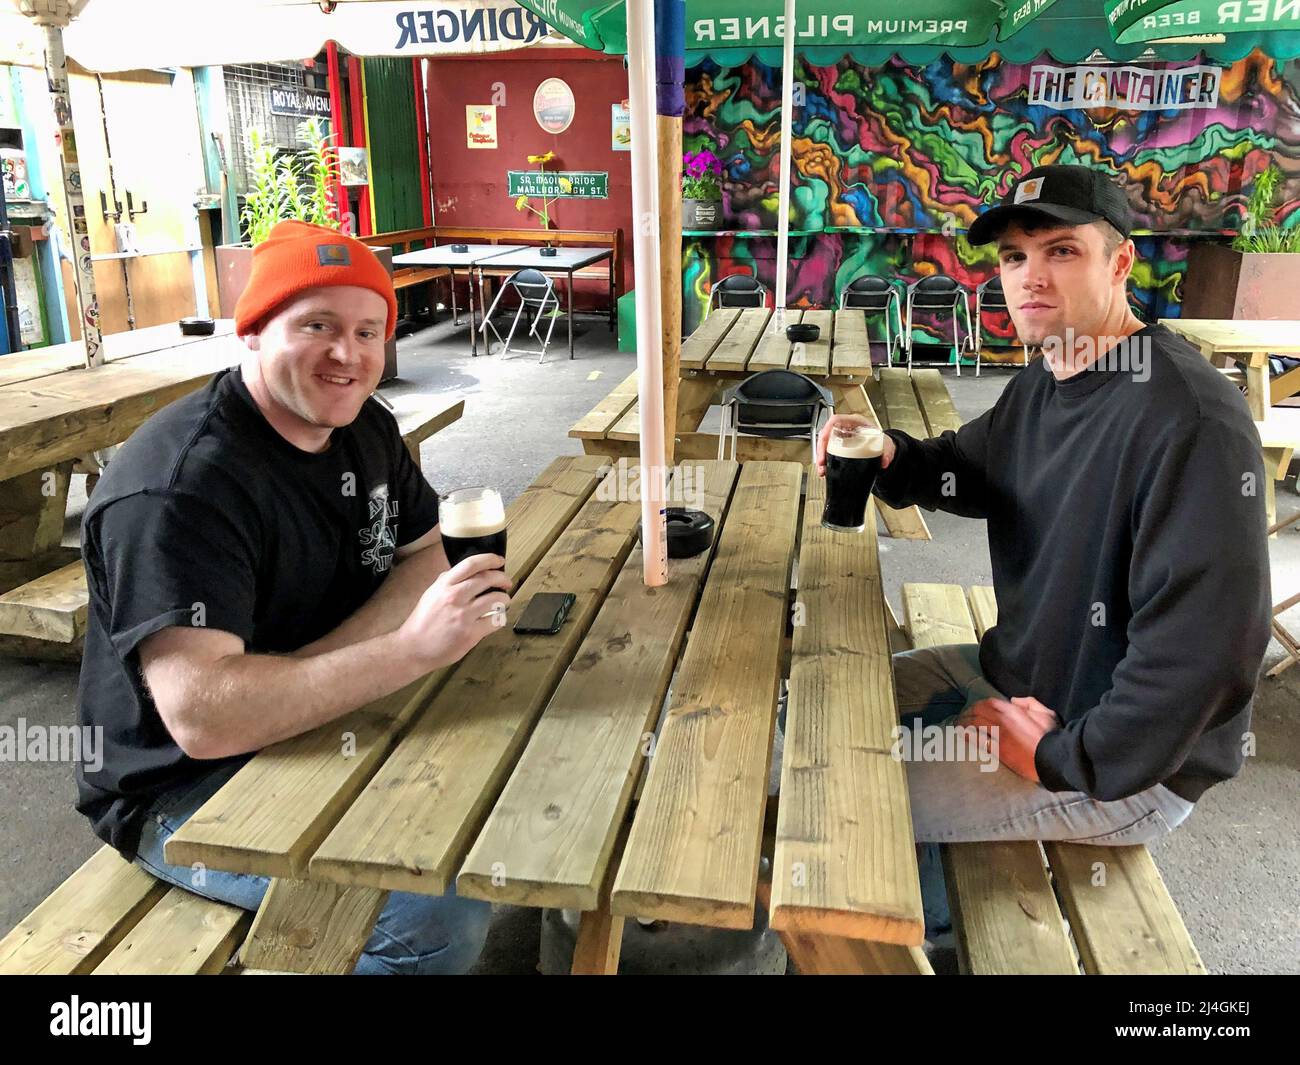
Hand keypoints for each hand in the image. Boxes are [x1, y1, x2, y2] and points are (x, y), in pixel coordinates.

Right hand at [396, 553, 511, 669]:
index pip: (471, 564)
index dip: (489, 559)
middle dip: (502, 578)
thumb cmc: (422, 622)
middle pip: (488, 579)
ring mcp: (464, 616)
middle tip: (506, 582)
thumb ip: (447, 581)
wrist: (413, 648)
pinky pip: (495, 621)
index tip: (499, 561)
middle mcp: (455, 597)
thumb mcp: (431, 594)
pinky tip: (496, 618)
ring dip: (505, 599)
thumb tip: (466, 572)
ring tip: (504, 601)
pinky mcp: (471, 634)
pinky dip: (500, 618)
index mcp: (444, 585)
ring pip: (496, 600)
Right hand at [815, 414, 894, 476]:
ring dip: (821, 456)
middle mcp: (846, 428)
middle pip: (827, 434)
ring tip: (822, 469)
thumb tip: (884, 462)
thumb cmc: (881, 441)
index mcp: (855, 422)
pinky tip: (825, 469)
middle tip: (822, 461)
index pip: (836, 420)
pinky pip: (829, 451)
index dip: (827, 430)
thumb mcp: (885, 445)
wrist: (882, 449)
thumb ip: (886, 453)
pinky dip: (826, 460)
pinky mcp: (840, 447)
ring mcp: (842, 437)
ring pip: (825, 444)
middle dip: (821, 448)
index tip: (824, 440)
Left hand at [958, 696, 1060, 781]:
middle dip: (968, 713)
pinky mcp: (998, 750)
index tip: (974, 708)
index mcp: (1014, 710)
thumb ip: (1030, 703)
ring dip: (964, 723)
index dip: (979, 705)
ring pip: (974, 724)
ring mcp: (998, 735)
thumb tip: (1014, 700)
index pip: (989, 703)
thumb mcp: (1046, 713)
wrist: (1054, 758)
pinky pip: (978, 740)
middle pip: (978, 712)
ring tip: (957, 725)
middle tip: (961, 717)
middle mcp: (1003, 720)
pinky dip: (967, 736)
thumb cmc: (1053, 736)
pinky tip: (961, 735)